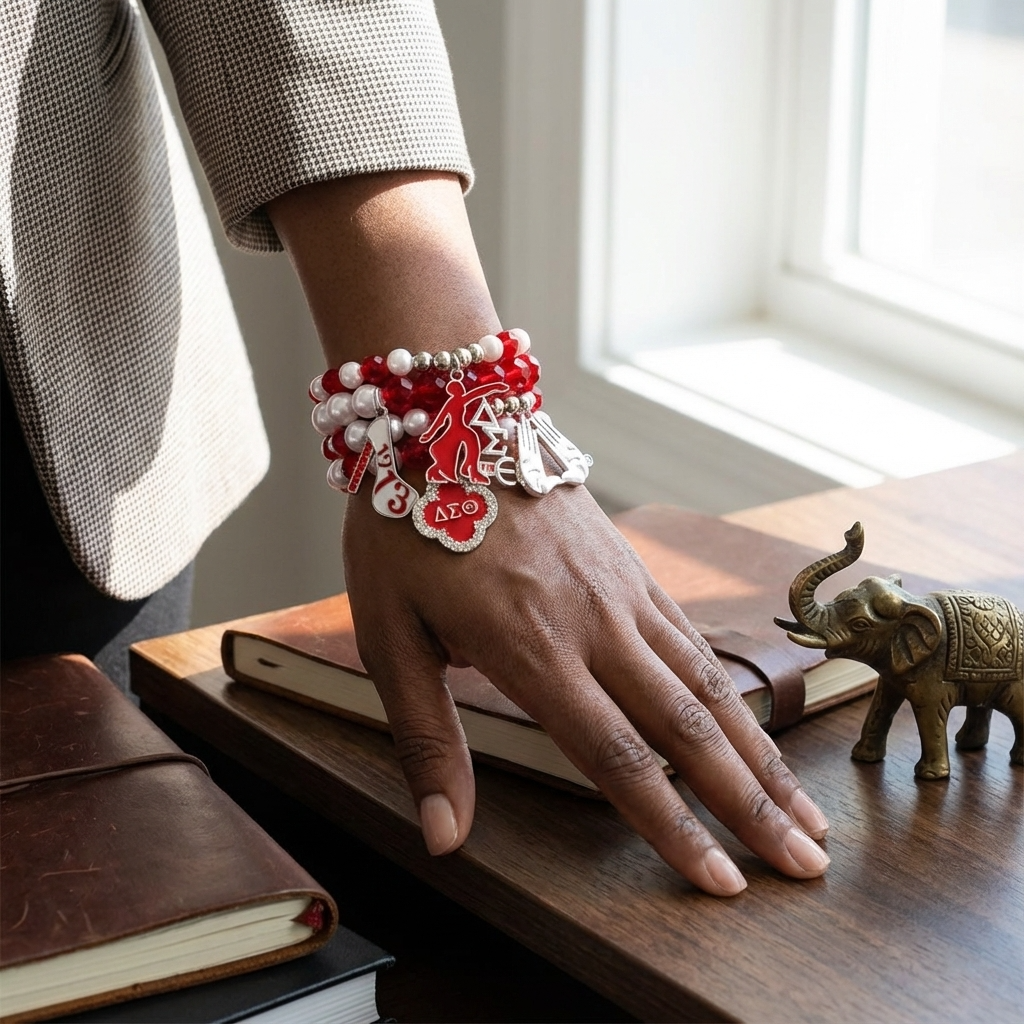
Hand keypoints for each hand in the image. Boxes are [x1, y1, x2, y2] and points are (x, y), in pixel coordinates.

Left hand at [344, 480, 830, 895]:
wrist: (448, 419)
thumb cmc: (407, 526)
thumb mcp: (389, 633)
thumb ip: (426, 737)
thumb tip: (444, 835)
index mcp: (532, 647)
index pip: (619, 758)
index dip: (675, 828)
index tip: (723, 883)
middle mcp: (596, 623)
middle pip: (690, 728)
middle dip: (751, 805)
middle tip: (808, 865)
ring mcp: (624, 591)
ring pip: (710, 684)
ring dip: (762, 755)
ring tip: (807, 812)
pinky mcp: (633, 569)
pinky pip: (694, 638)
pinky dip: (734, 693)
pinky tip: (754, 727)